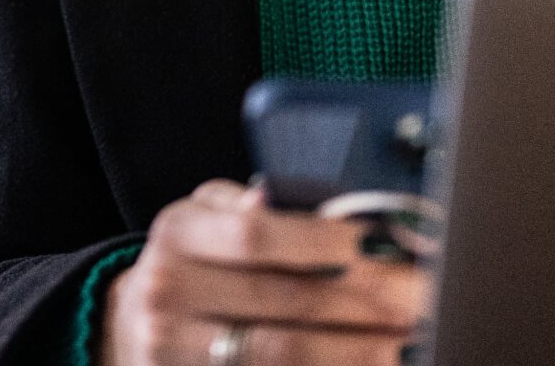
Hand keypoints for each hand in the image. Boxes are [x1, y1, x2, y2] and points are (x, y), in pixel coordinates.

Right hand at [99, 179, 428, 364]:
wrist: (133, 329)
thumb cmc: (191, 264)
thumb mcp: (204, 219)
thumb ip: (249, 208)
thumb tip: (309, 204)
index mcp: (176, 235)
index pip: (255, 235)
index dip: (323, 240)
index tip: (380, 243)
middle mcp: (169, 294)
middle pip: (284, 301)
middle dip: (366, 301)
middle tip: (422, 298)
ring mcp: (176, 353)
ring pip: (285, 354)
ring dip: (359, 349)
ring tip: (409, 339)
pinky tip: (372, 363)